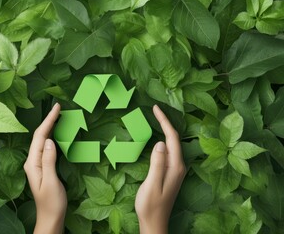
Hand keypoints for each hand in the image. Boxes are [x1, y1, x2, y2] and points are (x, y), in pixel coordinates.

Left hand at [24, 103, 66, 233]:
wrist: (51, 217)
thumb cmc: (52, 202)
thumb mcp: (51, 181)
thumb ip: (49, 160)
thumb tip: (50, 140)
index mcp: (32, 163)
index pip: (40, 137)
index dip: (48, 121)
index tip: (57, 108)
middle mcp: (32, 161)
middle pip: (40, 136)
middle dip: (49, 120)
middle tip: (59, 107)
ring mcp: (37, 164)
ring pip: (43, 140)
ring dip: (50, 127)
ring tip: (59, 116)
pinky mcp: (43, 167)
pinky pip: (47, 147)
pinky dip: (52, 137)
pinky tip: (57, 133)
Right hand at [135, 105, 185, 233]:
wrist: (154, 222)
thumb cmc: (151, 205)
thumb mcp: (152, 184)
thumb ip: (157, 163)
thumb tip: (160, 142)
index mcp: (175, 166)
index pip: (171, 138)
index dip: (164, 121)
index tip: (155, 108)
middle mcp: (178, 166)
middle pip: (174, 139)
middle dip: (166, 122)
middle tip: (155, 109)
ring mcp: (175, 169)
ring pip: (171, 144)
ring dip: (165, 130)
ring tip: (157, 117)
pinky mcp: (170, 172)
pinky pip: (168, 151)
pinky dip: (163, 140)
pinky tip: (158, 137)